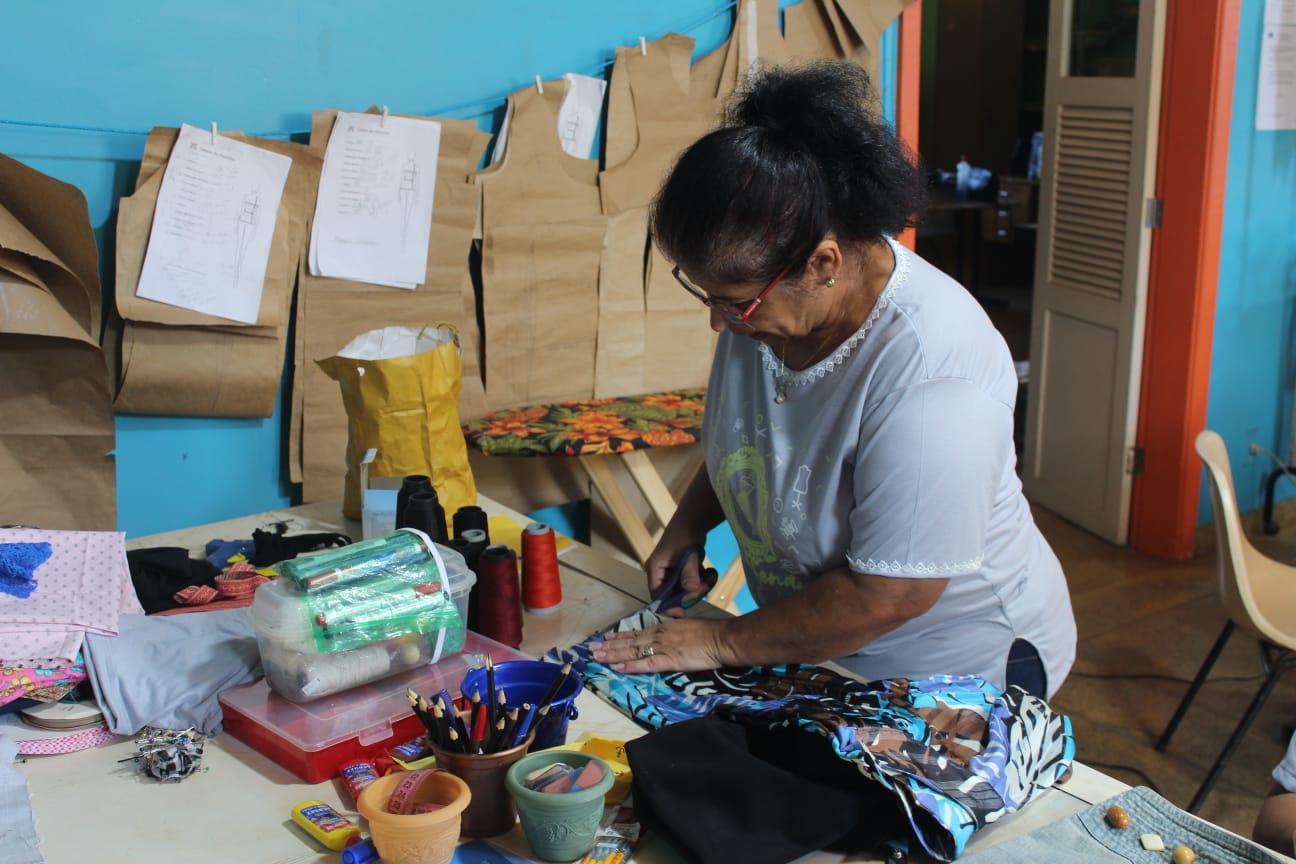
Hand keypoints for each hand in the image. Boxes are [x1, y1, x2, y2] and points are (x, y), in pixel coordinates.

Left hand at [590, 619, 726, 672]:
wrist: (721, 638)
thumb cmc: (708, 633)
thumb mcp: (686, 626)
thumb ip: (673, 630)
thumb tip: (665, 631)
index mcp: (663, 628)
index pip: (635, 633)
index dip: (618, 637)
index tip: (604, 639)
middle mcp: (658, 635)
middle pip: (629, 641)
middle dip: (609, 646)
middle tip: (591, 649)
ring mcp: (663, 647)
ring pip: (633, 651)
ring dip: (613, 655)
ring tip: (597, 657)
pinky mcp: (670, 660)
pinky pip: (646, 664)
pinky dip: (631, 665)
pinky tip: (618, 667)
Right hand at [645, 541, 716, 617]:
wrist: (694, 518)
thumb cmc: (686, 534)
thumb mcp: (688, 555)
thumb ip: (689, 574)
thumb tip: (691, 593)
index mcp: (655, 568)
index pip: (657, 595)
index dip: (669, 605)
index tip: (683, 613)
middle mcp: (660, 572)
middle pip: (672, 593)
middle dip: (689, 593)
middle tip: (704, 588)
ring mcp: (671, 570)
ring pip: (684, 588)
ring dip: (698, 586)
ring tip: (709, 577)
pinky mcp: (682, 569)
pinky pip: (690, 581)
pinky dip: (701, 579)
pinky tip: (709, 572)